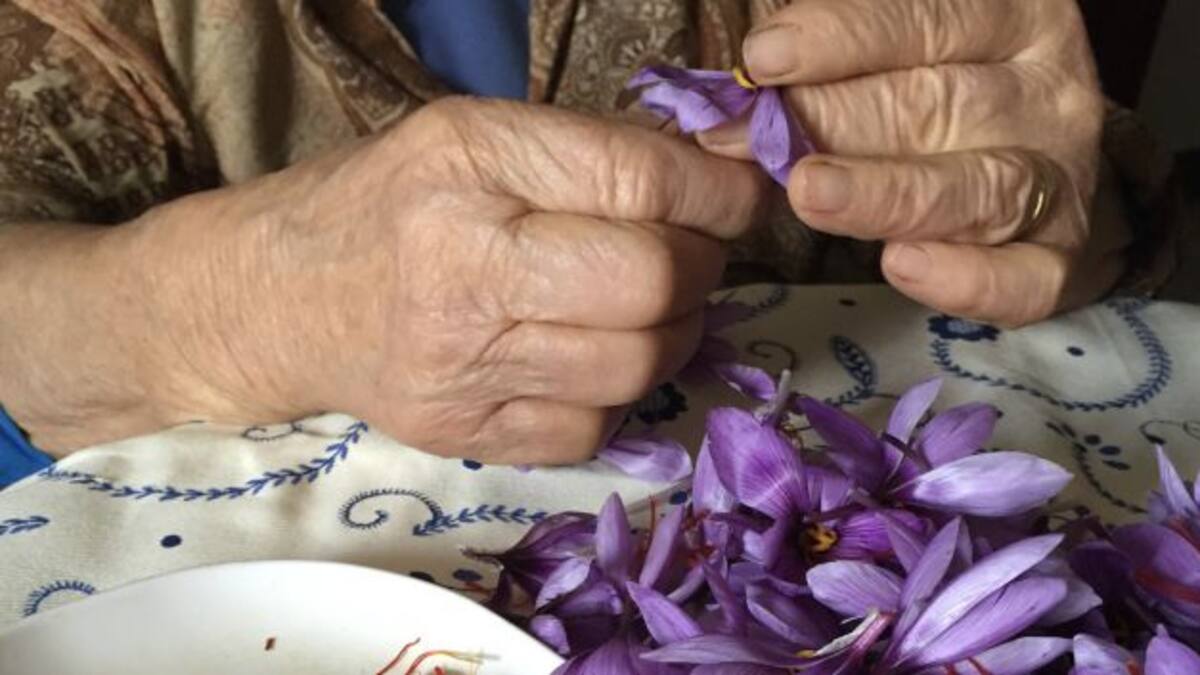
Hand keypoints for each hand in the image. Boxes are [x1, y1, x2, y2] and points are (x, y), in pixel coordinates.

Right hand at [137, 98, 762, 463]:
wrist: (278, 298)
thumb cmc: (386, 201)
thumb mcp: (478, 136)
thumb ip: (596, 151)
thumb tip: (723, 177)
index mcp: (470, 167)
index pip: (642, 183)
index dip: (720, 193)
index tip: (740, 198)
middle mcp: (465, 270)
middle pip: (654, 282)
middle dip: (702, 267)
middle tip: (686, 255)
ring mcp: (462, 368)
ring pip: (638, 365)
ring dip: (672, 333)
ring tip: (643, 307)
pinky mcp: (464, 436)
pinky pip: (595, 429)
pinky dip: (617, 392)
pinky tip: (588, 358)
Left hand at [700, 0, 1122, 325]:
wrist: (1029, 167)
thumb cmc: (930, 94)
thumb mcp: (891, 58)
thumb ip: (825, 70)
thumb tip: (728, 110)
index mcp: (1013, 15)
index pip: (930, 17)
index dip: (844, 37)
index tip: (764, 58)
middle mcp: (1048, 90)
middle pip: (940, 104)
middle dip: (839, 121)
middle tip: (759, 141)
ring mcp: (1062, 177)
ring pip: (977, 187)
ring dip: (886, 194)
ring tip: (810, 194)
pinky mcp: (1061, 258)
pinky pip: (1023, 279)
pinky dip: (967, 279)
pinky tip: (901, 264)